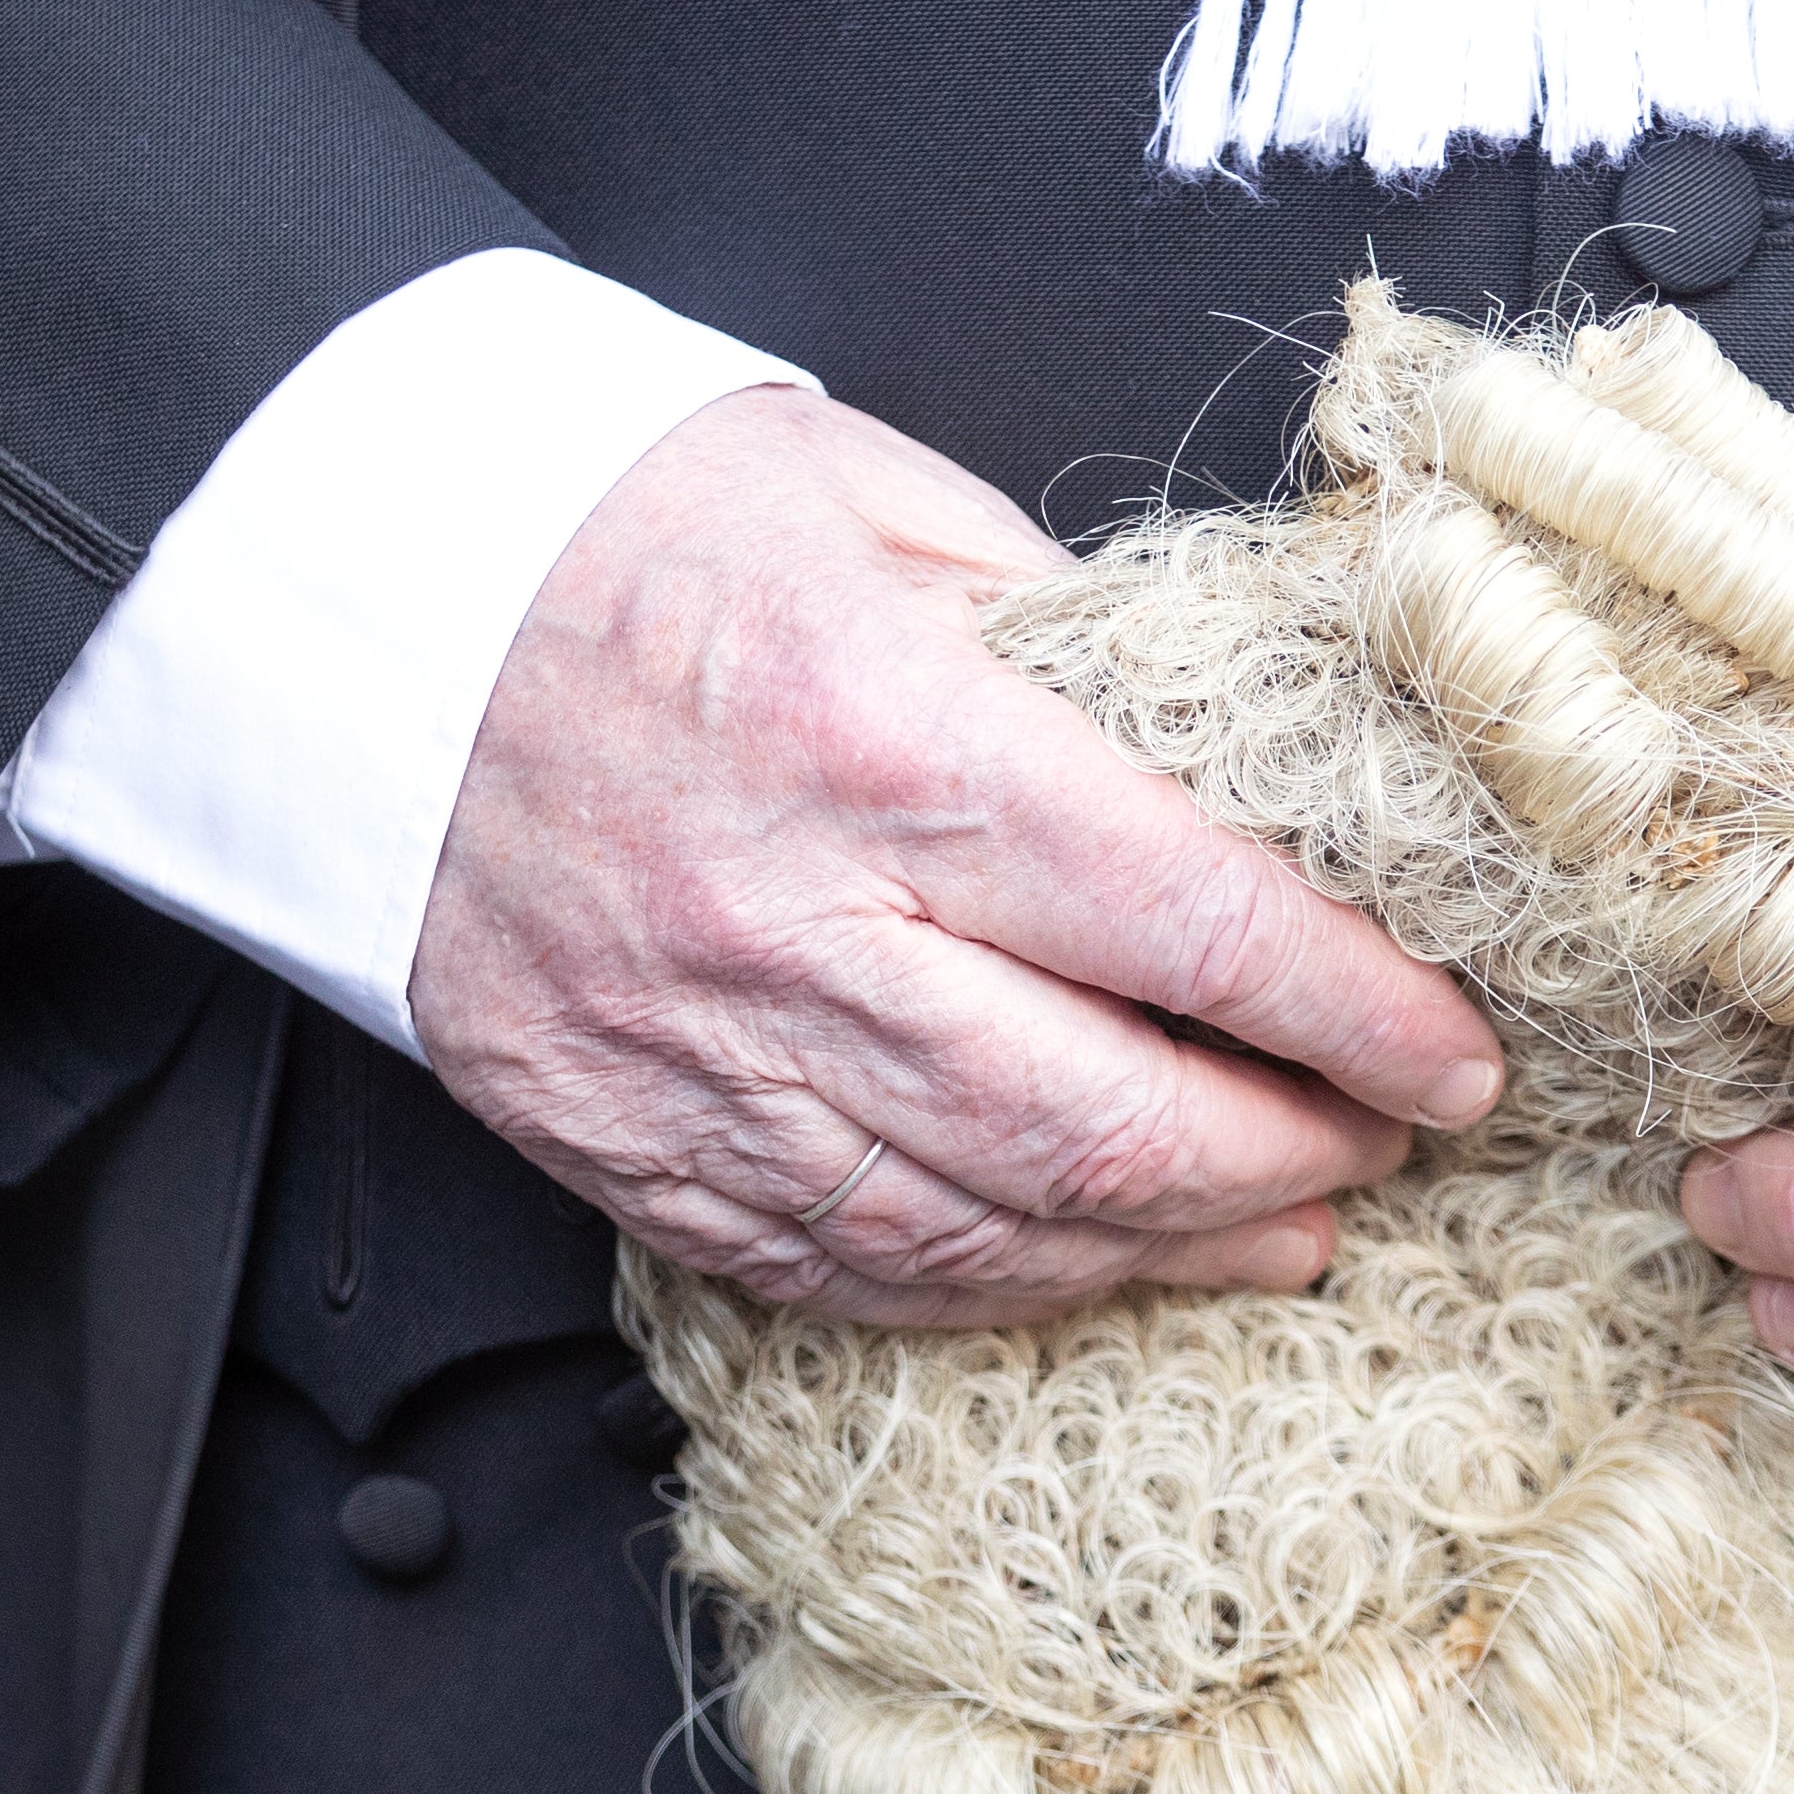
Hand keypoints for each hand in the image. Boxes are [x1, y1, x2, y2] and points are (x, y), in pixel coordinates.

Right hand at [411, 387, 1505, 1325]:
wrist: (338, 610)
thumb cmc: (609, 529)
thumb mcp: (880, 508)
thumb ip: (1077, 649)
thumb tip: (1241, 760)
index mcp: (889, 746)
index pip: (1197, 924)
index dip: (1357, 1013)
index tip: (1455, 1049)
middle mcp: (800, 932)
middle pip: (1111, 1124)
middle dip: (1292, 1154)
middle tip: (1388, 1141)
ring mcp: (702, 1063)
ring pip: (991, 1229)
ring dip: (1168, 1248)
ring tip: (1282, 1223)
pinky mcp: (626, 1143)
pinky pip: (845, 1267)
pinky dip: (997, 1284)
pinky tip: (1086, 1264)